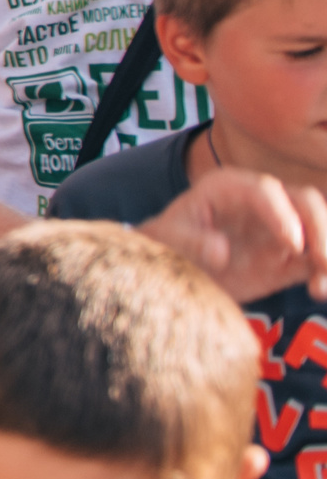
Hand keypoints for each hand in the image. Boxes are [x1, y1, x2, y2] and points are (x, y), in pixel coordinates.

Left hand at [143, 167, 326, 300]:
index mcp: (229, 186)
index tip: (291, 244)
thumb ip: (190, 241)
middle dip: (319, 229)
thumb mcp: (167, 237)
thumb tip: (220, 252)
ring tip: (321, 285)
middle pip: (305, 202)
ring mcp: (281, 227)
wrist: (174, 263)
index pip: (265, 190)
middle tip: (322, 261)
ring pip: (320, 228)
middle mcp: (263, 201)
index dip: (282, 214)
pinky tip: (319, 291)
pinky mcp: (290, 256)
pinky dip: (324, 274)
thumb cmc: (167, 240)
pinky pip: (316, 261)